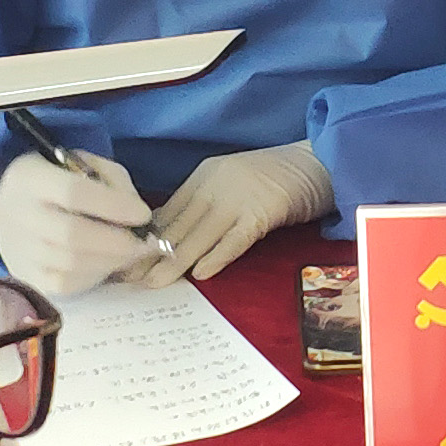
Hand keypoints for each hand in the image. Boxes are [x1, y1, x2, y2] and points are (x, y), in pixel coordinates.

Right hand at [0, 150, 168, 297]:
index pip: (73, 193)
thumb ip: (112, 181)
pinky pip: (63, 284)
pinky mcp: (22, 275)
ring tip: (132, 253)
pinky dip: (94, 276)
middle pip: (71, 235)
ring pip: (69, 264)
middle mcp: (14, 214)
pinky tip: (108, 264)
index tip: (144, 214)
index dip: (113, 206)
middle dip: (117, 242)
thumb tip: (137, 215)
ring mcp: (15, 248)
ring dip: (111, 261)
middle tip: (144, 243)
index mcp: (28, 177)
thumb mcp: (84, 164)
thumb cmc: (57, 180)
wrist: (14, 206)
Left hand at [138, 141, 336, 284]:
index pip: (168, 212)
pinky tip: (201, 274)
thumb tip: (172, 237)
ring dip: (175, 262)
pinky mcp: (264, 211)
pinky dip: (217, 256)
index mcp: (204, 176)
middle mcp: (216, 184)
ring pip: (200, 234)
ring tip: (155, 283)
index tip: (126, 261)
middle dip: (151, 255)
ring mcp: (239, 197)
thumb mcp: (231, 185)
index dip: (146, 240)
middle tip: (128, 279)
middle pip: (178, 225)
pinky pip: (236, 238)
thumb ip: (204, 206)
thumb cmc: (276, 178)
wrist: (319, 162)